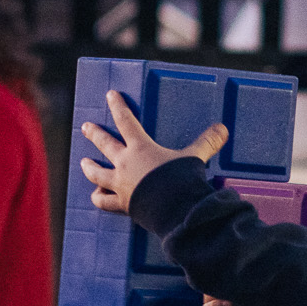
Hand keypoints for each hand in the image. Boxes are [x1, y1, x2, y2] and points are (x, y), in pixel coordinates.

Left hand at [78, 91, 227, 214]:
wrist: (173, 210)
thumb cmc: (181, 180)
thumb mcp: (194, 158)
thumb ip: (206, 142)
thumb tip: (223, 128)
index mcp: (140, 147)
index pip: (126, 120)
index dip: (117, 106)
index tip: (109, 95)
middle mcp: (125, 163)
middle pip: (105, 144)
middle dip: (94, 134)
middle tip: (85, 126)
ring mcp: (120, 184)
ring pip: (97, 173)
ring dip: (89, 167)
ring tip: (83, 163)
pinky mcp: (122, 204)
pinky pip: (104, 201)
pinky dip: (99, 198)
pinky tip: (96, 195)